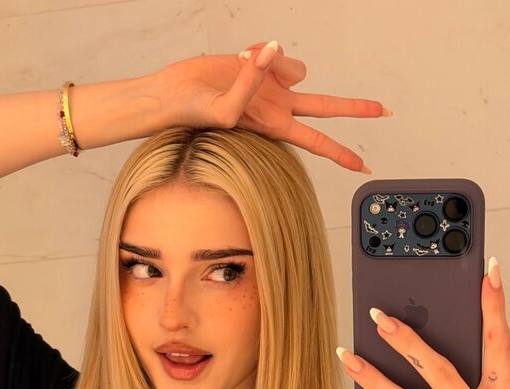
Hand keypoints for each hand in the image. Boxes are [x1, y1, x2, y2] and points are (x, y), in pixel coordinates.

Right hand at [154, 41, 390, 173]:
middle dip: (356, 108)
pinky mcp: (262, 64)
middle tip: (385, 111)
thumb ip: (251, 82)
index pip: (316, 141)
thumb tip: (272, 51)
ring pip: (297, 67)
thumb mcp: (223, 110)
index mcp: (274, 126)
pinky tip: (241, 56)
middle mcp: (278, 107)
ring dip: (276, 63)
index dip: (340, 153)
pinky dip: (259, 50)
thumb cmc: (194, 114)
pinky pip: (274, 49)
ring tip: (245, 65)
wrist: (175, 93)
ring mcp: (271, 85)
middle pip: (327, 107)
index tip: (362, 166)